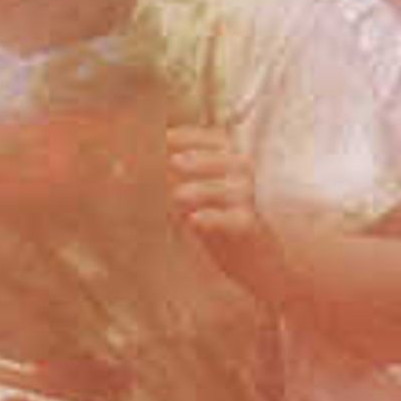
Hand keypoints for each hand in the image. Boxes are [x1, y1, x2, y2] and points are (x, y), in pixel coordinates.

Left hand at [165, 122, 276, 297]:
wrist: (258, 262)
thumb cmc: (223, 224)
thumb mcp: (202, 196)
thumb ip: (181, 178)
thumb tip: (143, 163)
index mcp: (234, 164)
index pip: (218, 142)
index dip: (193, 138)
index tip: (167, 137)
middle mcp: (247, 179)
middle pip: (229, 160)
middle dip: (200, 159)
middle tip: (173, 161)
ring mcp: (252, 204)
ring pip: (234, 189)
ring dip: (205, 189)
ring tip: (178, 194)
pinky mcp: (252, 229)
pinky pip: (236, 221)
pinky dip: (215, 219)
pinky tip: (194, 220)